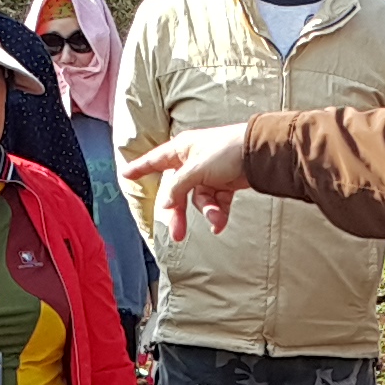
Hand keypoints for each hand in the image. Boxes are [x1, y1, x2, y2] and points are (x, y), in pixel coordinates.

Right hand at [125, 122, 252, 238]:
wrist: (259, 153)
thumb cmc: (227, 151)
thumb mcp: (196, 169)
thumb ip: (178, 186)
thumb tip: (165, 204)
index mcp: (182, 149)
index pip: (155, 160)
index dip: (140, 167)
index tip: (125, 174)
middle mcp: (193, 161)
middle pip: (178, 191)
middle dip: (179, 213)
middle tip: (177, 235)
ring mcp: (209, 173)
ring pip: (199, 200)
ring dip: (208, 212)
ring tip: (217, 221)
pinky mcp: (225, 184)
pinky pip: (216, 203)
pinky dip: (219, 212)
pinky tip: (220, 223)